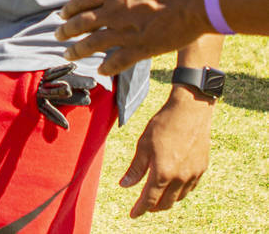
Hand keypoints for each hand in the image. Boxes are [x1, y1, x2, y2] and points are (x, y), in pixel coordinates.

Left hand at [55, 0, 206, 74]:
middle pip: (82, 22)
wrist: (197, 1)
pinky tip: (100, 71)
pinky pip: (117, 61)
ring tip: (67, 54)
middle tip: (57, 35)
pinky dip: (106, 67)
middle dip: (67, 30)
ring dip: (78, 50)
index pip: (82, 0)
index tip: (62, 15)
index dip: (69, 9)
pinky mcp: (140, 48)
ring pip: (93, 43)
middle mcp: (114, 11)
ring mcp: (125, 31)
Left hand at [120, 89, 211, 216]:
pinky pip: (190, 188)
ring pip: (178, 197)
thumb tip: (125, 185)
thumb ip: (136, 168)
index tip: (133, 215)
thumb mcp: (143, 145)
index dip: (140, 209)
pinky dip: (179, 192)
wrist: (190, 112)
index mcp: (163, 172)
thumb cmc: (164, 125)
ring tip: (157, 197)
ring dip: (167, 201)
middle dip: (153, 207)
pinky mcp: (202, 169)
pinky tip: (173, 187)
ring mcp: (193, 174)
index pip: (150, 199)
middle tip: (143, 207)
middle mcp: (180, 178)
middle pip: (165, 203)